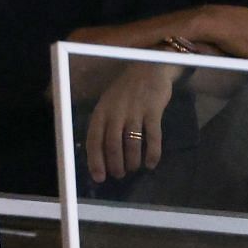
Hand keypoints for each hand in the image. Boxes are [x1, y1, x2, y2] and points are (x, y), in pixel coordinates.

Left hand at [85, 63, 174, 182]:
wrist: (149, 69)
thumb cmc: (126, 91)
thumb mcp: (109, 104)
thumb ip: (105, 125)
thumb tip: (102, 156)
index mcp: (101, 112)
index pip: (94, 141)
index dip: (96, 161)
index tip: (100, 177)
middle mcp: (115, 112)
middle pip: (112, 145)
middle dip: (115, 164)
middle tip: (120, 174)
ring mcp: (135, 111)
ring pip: (131, 144)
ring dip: (132, 161)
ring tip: (134, 168)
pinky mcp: (153, 111)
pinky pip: (153, 137)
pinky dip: (152, 153)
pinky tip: (151, 163)